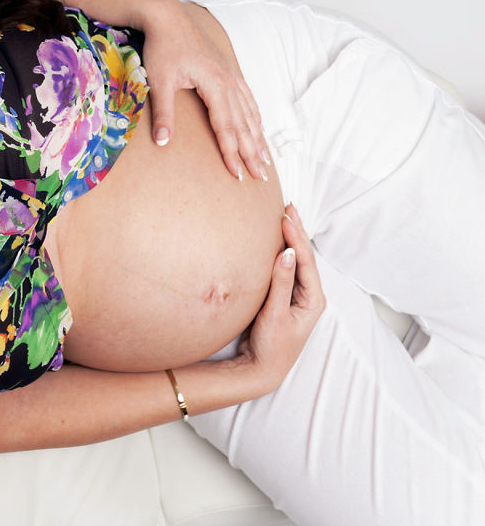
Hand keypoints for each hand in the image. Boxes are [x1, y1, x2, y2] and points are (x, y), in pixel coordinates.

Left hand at [139, 0, 269, 180]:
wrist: (168, 17)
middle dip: (253, 152)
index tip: (239, 174)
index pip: (226, 127)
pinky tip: (259, 127)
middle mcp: (229, 81)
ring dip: (258, 138)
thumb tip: (162, 142)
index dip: (233, 152)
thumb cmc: (163, 47)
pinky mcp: (227, 70)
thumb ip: (163, 112)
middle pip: (244, 124)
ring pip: (249, 112)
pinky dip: (255, 116)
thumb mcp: (159, 81)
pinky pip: (247, 98)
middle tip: (261, 177)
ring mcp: (231, 75)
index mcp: (215, 85)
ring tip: (266, 159)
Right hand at [236, 204, 325, 392]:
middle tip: (288, 207)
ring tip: (285, 217)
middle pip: (304, 256)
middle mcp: (308, 294)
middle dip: (297, 231)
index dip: (296, 237)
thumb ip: (281, 283)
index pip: (305, 260)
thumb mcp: (276, 314)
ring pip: (295, 260)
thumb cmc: (272, 345)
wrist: (262, 368)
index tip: (285, 217)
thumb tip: (286, 253)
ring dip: (290, 238)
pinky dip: (281, 251)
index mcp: (313, 298)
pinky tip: (275, 241)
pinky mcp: (284, 297)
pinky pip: (285, 268)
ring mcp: (297, 295)